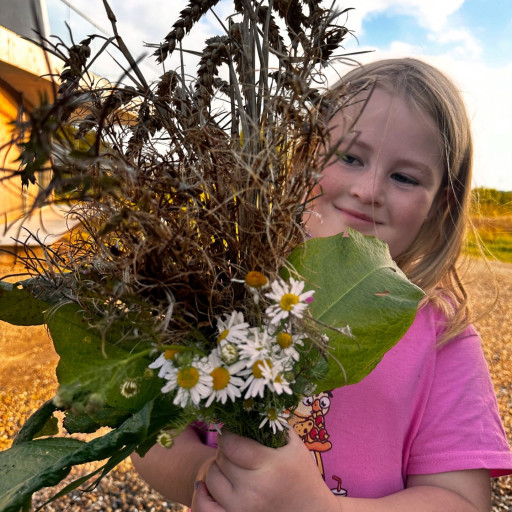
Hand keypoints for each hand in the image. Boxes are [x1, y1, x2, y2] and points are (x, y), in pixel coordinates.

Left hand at [192, 429, 337, 511]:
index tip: (232, 431)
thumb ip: (274, 425)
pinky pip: (205, 507)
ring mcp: (242, 508)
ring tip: (230, 466)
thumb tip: (251, 406)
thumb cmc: (302, 475)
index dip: (228, 434)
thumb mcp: (294, 446)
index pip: (232, 444)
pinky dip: (201, 494)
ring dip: (217, 468)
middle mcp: (254, 488)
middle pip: (221, 459)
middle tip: (235, 448)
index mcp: (270, 465)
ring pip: (211, 479)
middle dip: (225, 450)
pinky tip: (207, 485)